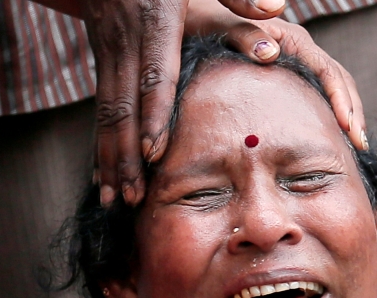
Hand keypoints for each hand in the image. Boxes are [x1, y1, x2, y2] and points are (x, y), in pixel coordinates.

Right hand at [76, 0, 288, 205]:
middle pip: (124, 108)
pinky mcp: (104, 66)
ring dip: (109, 161)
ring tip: (114, 201)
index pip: (155, 78)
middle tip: (132, 196)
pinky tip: (102, 182)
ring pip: (107, 115)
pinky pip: (100, 114)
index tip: (154, 154)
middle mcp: (128, 46)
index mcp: (156, 25)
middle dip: (126, 155)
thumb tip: (276, 11)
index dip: (154, 117)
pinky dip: (100, 150)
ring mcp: (111, 57)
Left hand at [184, 0, 366, 152]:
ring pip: (334, 88)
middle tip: (359, 146)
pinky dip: (331, 114)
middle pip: (339, 79)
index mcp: (288, 38)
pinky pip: (319, 94)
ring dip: (348, 115)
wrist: (193, 23)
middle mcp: (298, 48)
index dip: (341, 100)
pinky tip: (332, 138)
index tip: (348, 128)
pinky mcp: (289, 74)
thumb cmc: (202, 25)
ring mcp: (296, 61)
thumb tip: (270, 52)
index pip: (327, 70)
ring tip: (355, 147)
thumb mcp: (219, 27)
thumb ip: (243, 35)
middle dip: (353, 112)